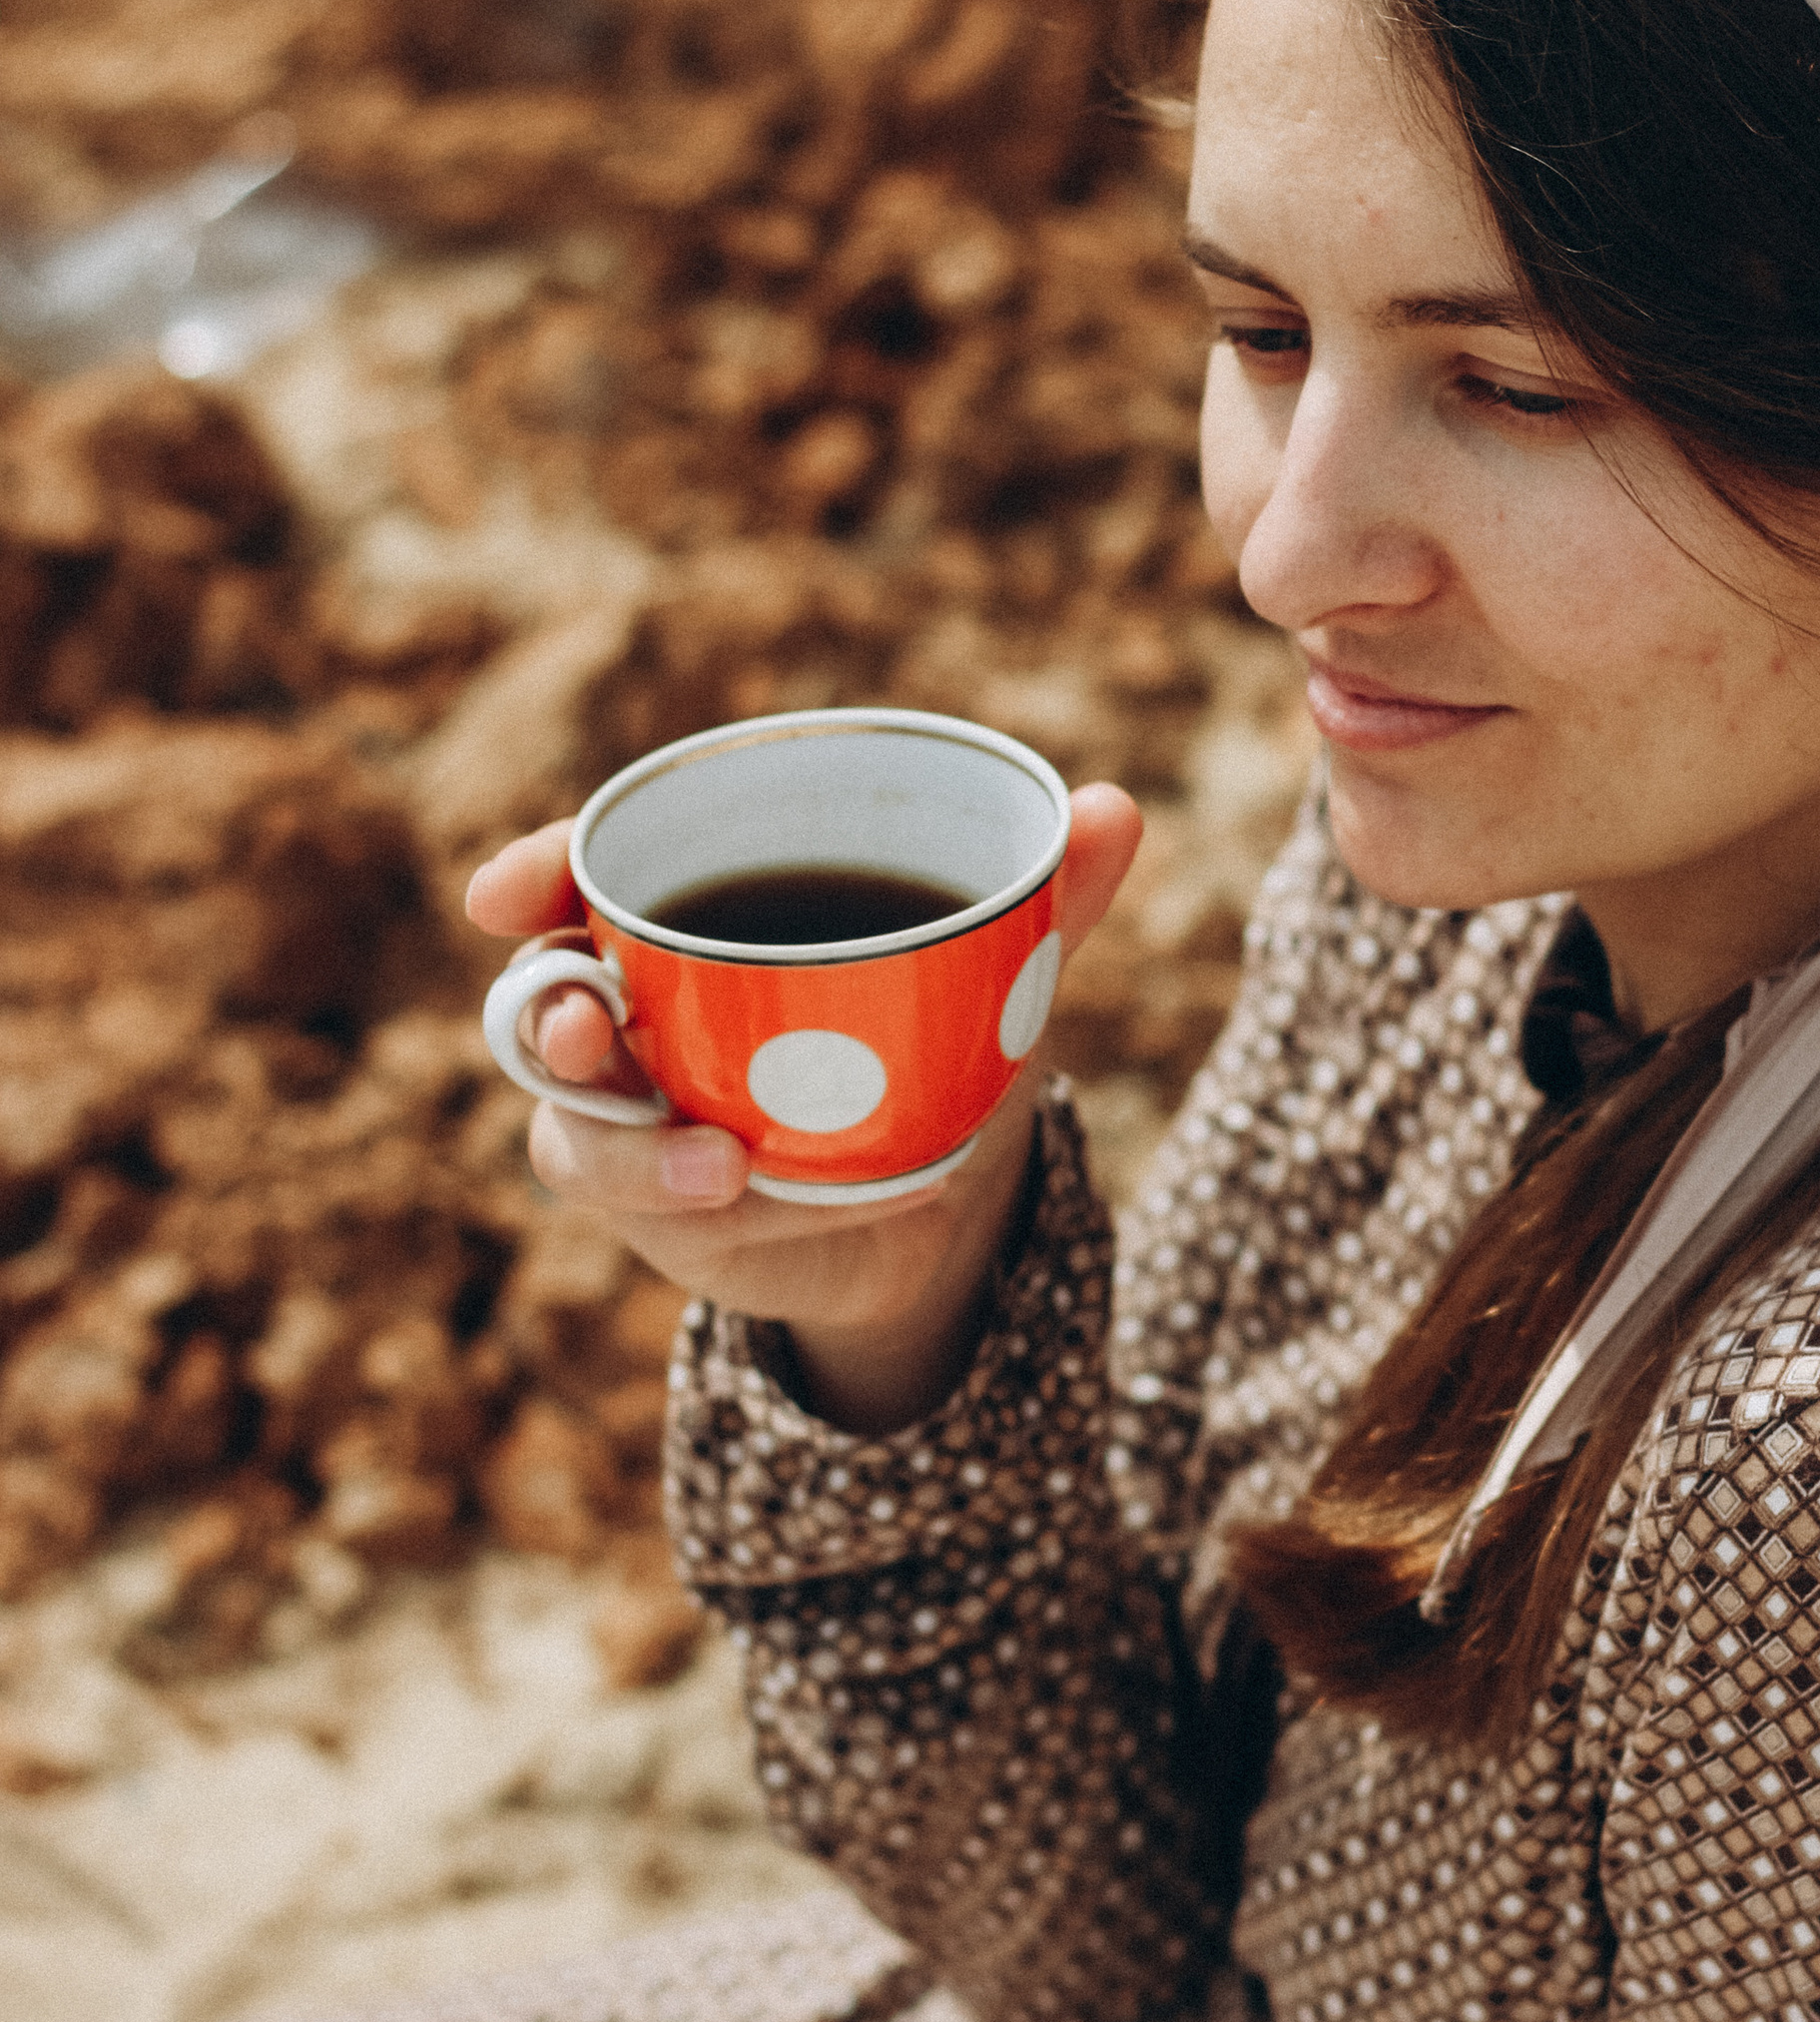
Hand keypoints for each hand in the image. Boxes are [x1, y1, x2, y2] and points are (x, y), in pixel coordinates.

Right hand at [463, 786, 1143, 1433]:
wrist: (932, 1191)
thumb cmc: (923, 1038)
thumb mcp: (987, 970)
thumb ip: (1047, 899)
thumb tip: (1116, 811)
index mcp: (682, 919)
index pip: (577, 877)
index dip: (533, 873)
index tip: (502, 889)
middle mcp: (627, 1015)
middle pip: (543, 1003)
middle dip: (546, 1014)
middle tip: (580, 1023)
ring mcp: (632, 1120)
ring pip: (586, 1129)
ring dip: (637, 1146)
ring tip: (716, 1159)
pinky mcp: (663, 1211)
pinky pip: (665, 1209)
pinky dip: (731, 1204)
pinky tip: (777, 1192)